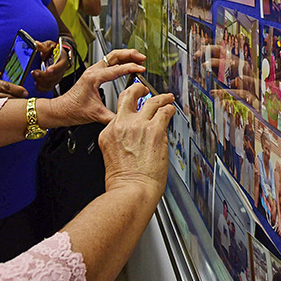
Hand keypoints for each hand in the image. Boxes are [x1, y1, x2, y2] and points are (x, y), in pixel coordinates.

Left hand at [31, 40, 71, 90]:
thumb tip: (36, 44)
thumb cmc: (53, 50)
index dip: (56, 69)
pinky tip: (36, 83)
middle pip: (55, 77)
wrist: (56, 55)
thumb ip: (43, 46)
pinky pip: (47, 88)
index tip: (48, 70)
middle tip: (34, 72)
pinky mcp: (52, 82)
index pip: (61, 66)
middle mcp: (61, 70)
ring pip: (51, 83)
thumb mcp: (49, 45)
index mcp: (63, 60)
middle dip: (44, 76)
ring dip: (41, 82)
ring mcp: (57, 77)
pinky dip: (41, 88)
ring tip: (33, 75)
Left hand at [59, 49, 147, 125]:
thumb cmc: (73, 110)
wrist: (61, 110)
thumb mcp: (95, 115)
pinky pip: (109, 62)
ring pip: (112, 56)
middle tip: (142, 57)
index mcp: (93, 77)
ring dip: (126, 55)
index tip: (142, 69)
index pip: (117, 69)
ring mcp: (93, 71)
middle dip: (130, 54)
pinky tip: (127, 65)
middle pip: (115, 55)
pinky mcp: (94, 74)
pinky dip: (120, 60)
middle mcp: (93, 71)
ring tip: (138, 58)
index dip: (132, 68)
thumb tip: (127, 118)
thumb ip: (113, 117)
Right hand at [99, 81, 174, 200]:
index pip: (118, 115)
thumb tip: (135, 139)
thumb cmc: (123, 182)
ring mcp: (138, 126)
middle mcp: (122, 126)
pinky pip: (165, 112)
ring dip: (161, 98)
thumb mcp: (112, 157)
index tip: (135, 113)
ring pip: (151, 101)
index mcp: (108, 134)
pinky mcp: (155, 130)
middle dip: (137, 89)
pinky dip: (170, 109)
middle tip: (144, 89)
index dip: (129, 113)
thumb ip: (121, 143)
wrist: (130, 190)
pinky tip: (172, 109)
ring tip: (167, 97)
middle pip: (128, 96)